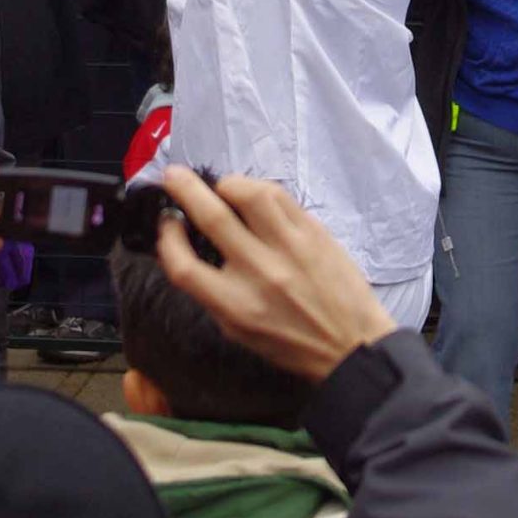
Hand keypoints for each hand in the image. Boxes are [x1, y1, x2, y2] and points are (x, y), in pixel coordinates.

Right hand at [155, 167, 395, 383]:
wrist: (350, 343)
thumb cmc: (288, 342)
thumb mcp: (237, 330)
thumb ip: (211, 291)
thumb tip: (188, 246)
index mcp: (234, 305)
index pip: (183, 265)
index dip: (167, 238)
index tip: (166, 223)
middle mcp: (259, 272)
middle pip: (211, 217)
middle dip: (184, 188)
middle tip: (172, 174)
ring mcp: (290, 247)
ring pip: (249, 194)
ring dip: (226, 183)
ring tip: (221, 187)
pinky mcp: (314, 231)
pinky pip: (280, 195)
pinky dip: (258, 188)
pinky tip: (252, 193)